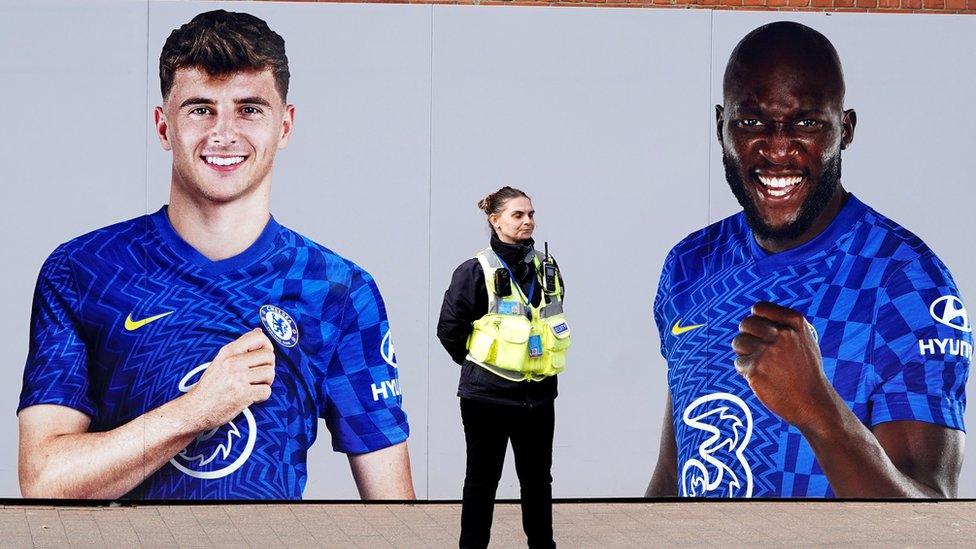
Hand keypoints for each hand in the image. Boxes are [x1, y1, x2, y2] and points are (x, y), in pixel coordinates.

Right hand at [183, 328, 275, 430]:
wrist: (196, 409)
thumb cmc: (209, 387)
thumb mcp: (220, 361)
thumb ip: (240, 347)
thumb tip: (259, 330)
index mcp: (228, 352)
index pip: (258, 337)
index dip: (267, 346)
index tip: (263, 356)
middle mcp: (233, 362)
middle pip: (269, 356)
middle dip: (269, 367)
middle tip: (260, 375)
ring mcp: (238, 378)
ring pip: (270, 373)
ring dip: (266, 382)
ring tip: (255, 386)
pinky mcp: (243, 394)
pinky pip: (266, 391)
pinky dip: (262, 396)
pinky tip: (252, 397)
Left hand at [732, 302, 834, 431]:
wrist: (812, 403)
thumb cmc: (806, 371)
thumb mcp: (804, 339)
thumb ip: (783, 325)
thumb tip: (754, 315)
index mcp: (795, 321)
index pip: (759, 308)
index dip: (756, 320)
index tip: (761, 333)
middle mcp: (782, 333)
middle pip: (745, 323)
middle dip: (747, 336)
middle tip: (758, 352)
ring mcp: (768, 350)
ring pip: (738, 342)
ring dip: (744, 354)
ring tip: (762, 366)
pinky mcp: (755, 368)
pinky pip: (739, 363)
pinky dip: (745, 371)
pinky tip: (762, 378)